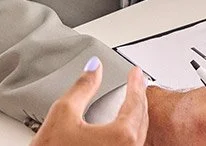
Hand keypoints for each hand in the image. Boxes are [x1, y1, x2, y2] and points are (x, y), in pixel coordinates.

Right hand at [31, 61, 147, 145]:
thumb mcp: (63, 112)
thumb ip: (83, 86)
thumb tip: (94, 68)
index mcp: (121, 137)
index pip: (135, 102)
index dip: (136, 82)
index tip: (135, 72)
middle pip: (142, 119)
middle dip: (139, 97)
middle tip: (136, 81)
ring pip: (139, 135)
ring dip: (136, 115)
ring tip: (131, 100)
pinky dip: (130, 132)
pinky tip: (123, 126)